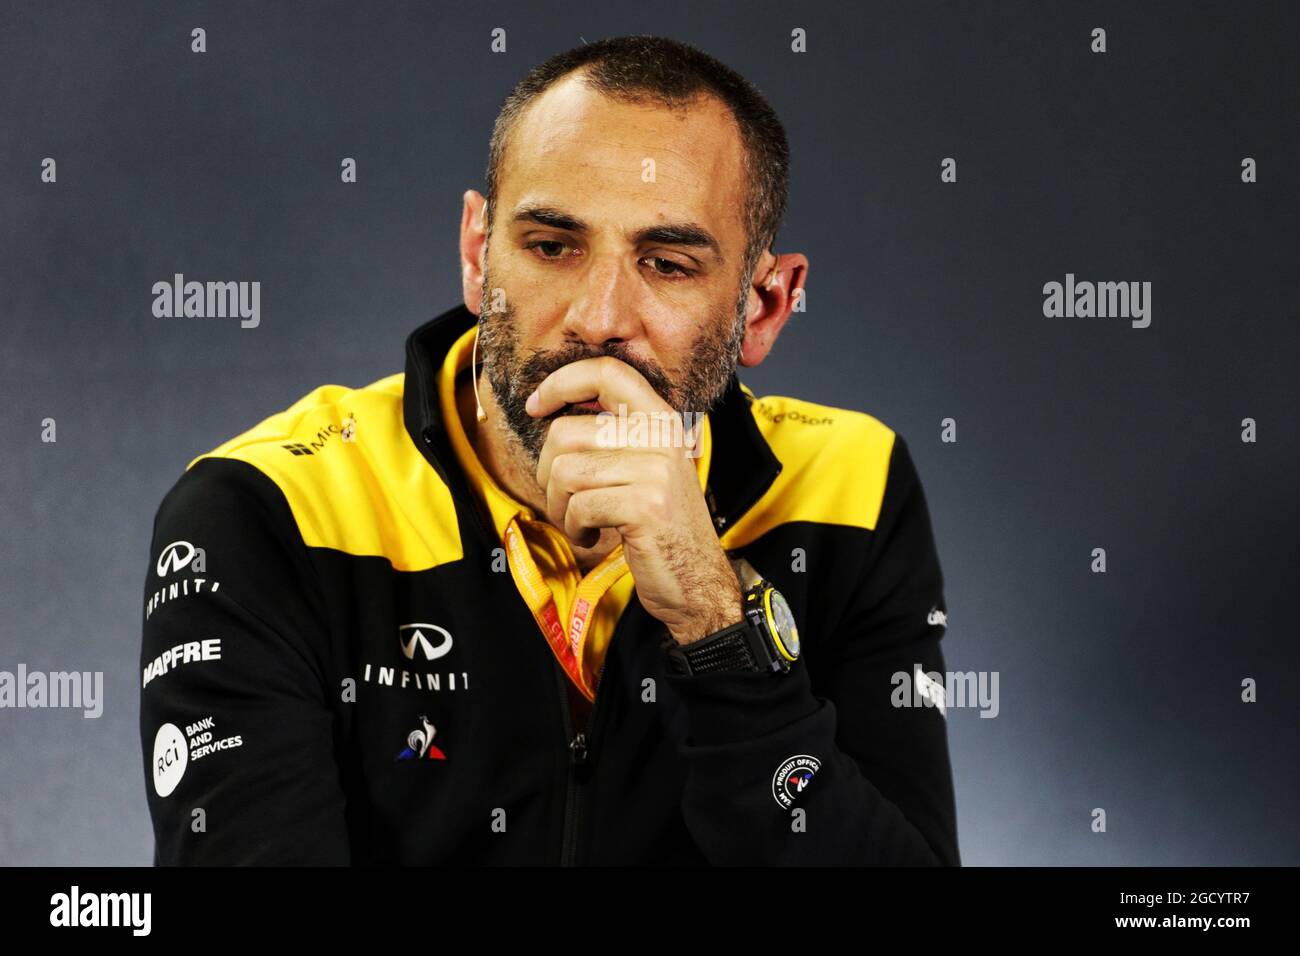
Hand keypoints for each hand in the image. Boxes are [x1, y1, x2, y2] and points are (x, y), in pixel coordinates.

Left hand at [526, 355, 742, 643]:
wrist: (698, 583)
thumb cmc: (661, 529)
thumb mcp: (645, 469)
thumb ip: (613, 437)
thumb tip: (553, 411)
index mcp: (662, 420)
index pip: (607, 372)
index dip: (562, 382)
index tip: (536, 405)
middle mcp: (663, 436)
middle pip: (567, 432)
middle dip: (548, 474)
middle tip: (565, 501)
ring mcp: (657, 470)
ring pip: (565, 471)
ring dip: (559, 507)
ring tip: (581, 523)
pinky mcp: (646, 505)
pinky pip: (579, 506)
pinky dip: (575, 529)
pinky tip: (594, 538)